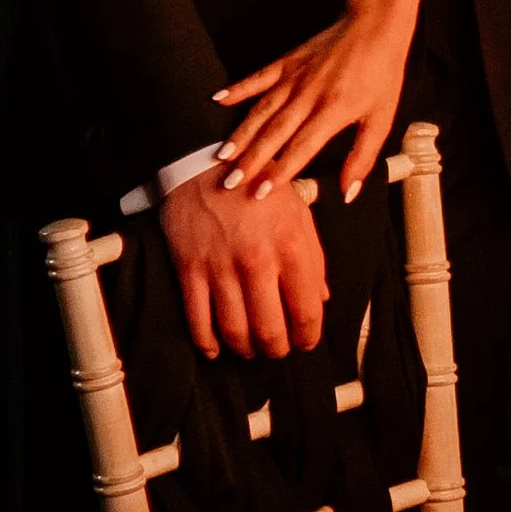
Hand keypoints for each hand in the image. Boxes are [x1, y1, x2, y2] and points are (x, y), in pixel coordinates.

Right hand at [160, 173, 325, 362]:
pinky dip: (207, 343)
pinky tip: (216, 349)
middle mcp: (257, 261)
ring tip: (251, 349)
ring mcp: (220, 268)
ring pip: (235, 331)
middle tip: (278, 349)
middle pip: (270, 329)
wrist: (203, 161)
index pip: (306, 310)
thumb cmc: (258, 186)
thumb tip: (321, 299)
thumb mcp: (299, 213)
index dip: (308, 336)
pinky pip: (198, 319)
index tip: (306, 341)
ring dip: (245, 349)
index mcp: (291, 246)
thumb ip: (313, 258)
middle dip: (277, 348)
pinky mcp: (189, 269)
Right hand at [214, 3, 413, 205]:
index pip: (300, 148)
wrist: (376, 26)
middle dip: (250, 160)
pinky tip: (218, 99)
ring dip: (240, 133)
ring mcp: (294, 77)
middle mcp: (308, 96)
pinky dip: (237, 88)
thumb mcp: (382, 118)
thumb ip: (363, 156)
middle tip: (229, 181)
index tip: (260, 192)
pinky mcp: (287, 61)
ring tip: (221, 154)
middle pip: (274, 133)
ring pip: (261, 110)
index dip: (279, 172)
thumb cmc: (381, 74)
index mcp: (332, 111)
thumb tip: (348, 192)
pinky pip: (258, 77)